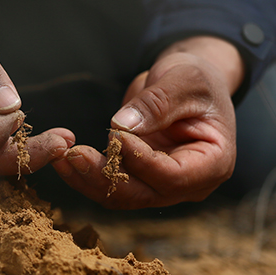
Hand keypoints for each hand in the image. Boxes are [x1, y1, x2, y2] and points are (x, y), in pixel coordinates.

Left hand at [52, 36, 241, 208]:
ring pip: (122, 196)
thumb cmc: (196, 78)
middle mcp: (189, 184)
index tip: (115, 136)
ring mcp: (162, 186)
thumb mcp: (185, 80)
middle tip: (75, 154)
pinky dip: (87, 176)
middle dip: (106, 177)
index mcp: (213, 163)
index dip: (141, 159)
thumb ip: (158, 102)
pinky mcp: (139, 180)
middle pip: (143, 194)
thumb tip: (121, 125)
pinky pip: (111, 186)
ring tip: (62, 157)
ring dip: (90, 180)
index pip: (173, 175)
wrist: (187, 83)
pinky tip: (64, 161)